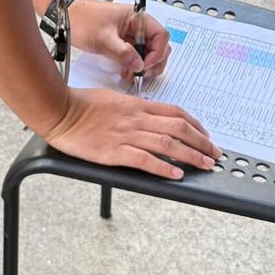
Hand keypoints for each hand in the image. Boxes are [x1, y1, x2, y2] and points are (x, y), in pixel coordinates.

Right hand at [42, 86, 221, 178]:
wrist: (60, 111)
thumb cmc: (81, 103)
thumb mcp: (112, 98)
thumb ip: (132, 107)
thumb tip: (146, 115)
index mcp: (136, 105)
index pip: (175, 113)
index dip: (195, 124)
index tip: (206, 134)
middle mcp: (136, 119)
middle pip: (178, 129)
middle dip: (201, 142)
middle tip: (215, 154)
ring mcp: (127, 135)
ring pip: (168, 145)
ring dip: (191, 156)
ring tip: (206, 165)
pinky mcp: (115, 152)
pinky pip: (145, 160)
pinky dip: (164, 168)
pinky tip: (177, 175)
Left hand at [67, 0, 169, 82]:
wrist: (68, 19)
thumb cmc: (83, 20)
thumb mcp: (103, 38)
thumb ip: (123, 52)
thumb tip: (139, 65)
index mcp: (138, 18)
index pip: (161, 35)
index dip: (158, 52)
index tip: (146, 65)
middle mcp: (138, 26)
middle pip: (159, 46)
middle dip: (154, 62)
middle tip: (143, 74)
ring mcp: (132, 35)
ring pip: (149, 53)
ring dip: (144, 66)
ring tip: (133, 75)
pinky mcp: (125, 44)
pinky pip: (137, 57)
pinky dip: (135, 66)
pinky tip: (126, 72)